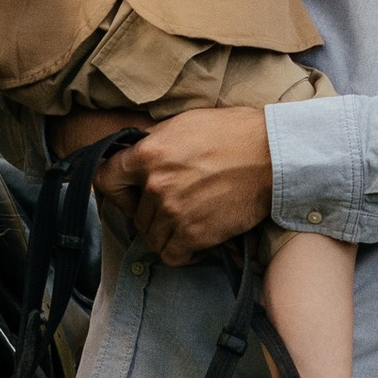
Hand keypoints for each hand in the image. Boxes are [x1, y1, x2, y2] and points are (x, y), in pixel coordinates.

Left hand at [92, 107, 274, 265]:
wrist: (272, 156)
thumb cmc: (234, 133)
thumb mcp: (185, 123)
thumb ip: (155, 141)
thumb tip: (136, 153)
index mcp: (149, 154)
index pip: (104, 180)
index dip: (116, 188)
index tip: (128, 193)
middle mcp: (156, 185)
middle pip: (133, 214)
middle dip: (147, 212)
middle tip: (172, 205)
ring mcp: (174, 213)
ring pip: (150, 237)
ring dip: (164, 232)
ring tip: (184, 222)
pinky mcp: (195, 234)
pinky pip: (171, 254)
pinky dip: (179, 252)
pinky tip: (192, 241)